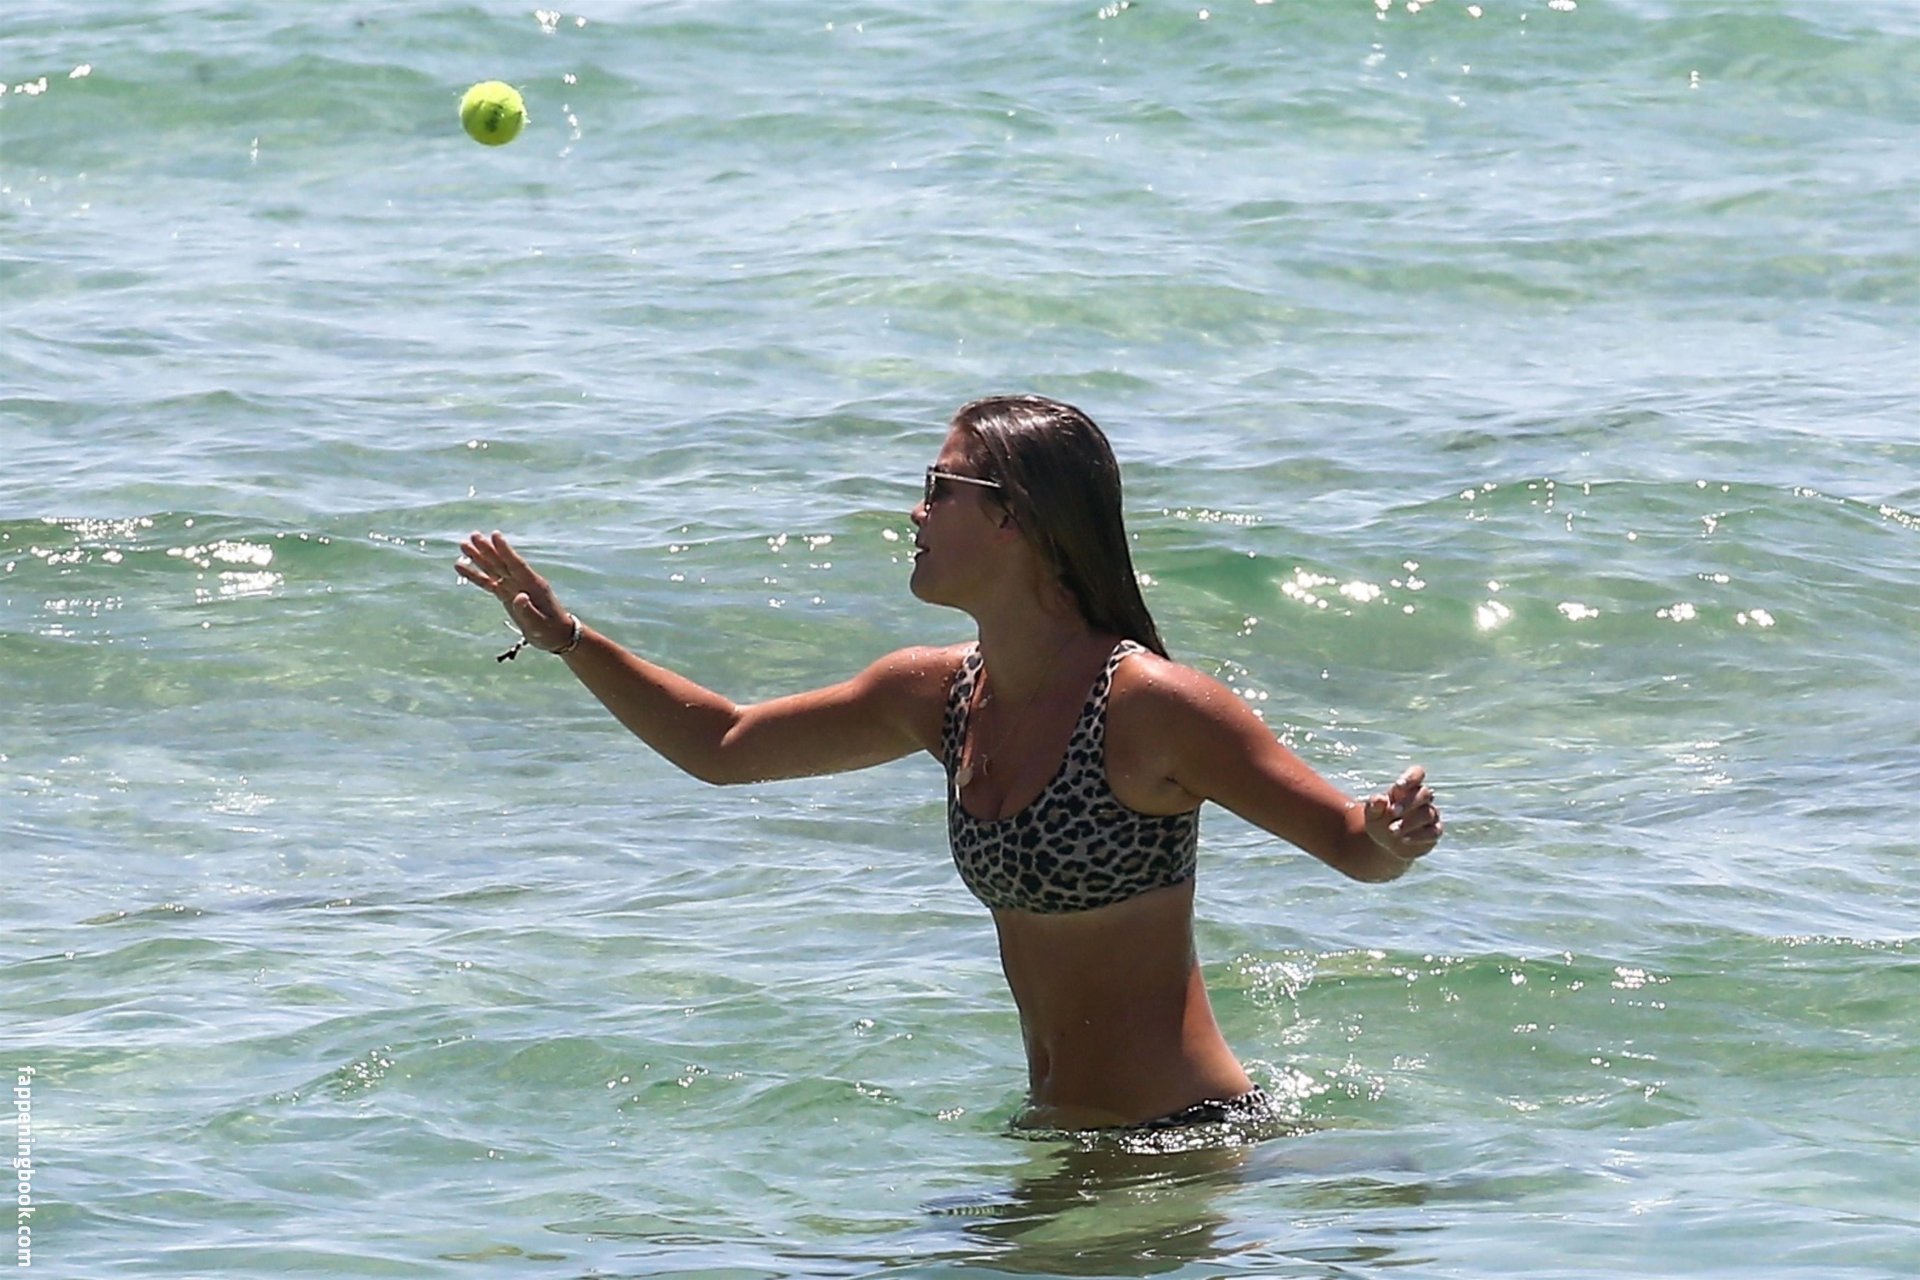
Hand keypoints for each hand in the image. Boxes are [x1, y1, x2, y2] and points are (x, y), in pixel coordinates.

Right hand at [455, 531, 574, 651]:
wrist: (556, 635)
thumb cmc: (550, 630)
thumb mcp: (539, 625)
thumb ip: (528, 611)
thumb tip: (519, 597)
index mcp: (533, 585)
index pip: (517, 565)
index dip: (506, 550)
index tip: (495, 535)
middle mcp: (522, 582)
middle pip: (502, 563)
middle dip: (488, 550)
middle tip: (474, 535)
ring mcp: (513, 587)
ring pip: (493, 569)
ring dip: (479, 558)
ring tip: (464, 545)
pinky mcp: (506, 595)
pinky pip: (488, 583)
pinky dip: (476, 575)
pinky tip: (461, 567)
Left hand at [1363, 765, 1442, 861]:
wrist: (1385, 844)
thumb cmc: (1379, 821)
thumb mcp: (1372, 814)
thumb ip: (1374, 806)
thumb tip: (1380, 799)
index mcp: (1406, 788)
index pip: (1417, 773)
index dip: (1411, 777)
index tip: (1399, 785)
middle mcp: (1422, 799)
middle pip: (1425, 793)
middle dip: (1409, 802)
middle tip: (1392, 812)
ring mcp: (1430, 815)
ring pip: (1428, 813)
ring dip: (1410, 822)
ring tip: (1392, 831)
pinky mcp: (1434, 832)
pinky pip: (1433, 832)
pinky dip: (1419, 836)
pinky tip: (1404, 839)